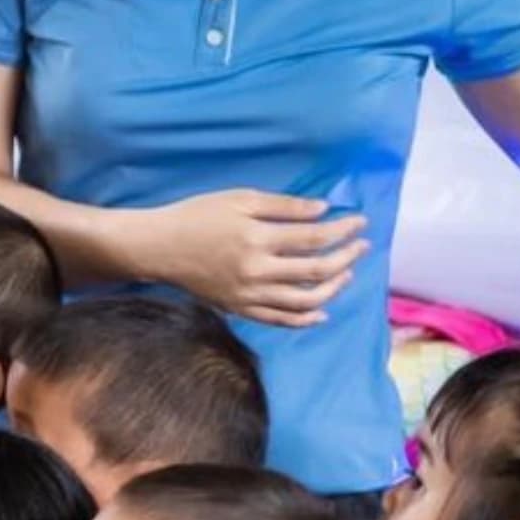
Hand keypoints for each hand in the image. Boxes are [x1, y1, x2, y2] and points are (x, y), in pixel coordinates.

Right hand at [136, 189, 369, 327]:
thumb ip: (283, 206)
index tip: (360, 222)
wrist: (158, 247)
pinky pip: (280, 320)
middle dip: (346, 257)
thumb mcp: (239, 199)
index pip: (314, 238)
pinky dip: (305, 319)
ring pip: (305, 301)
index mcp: (258, 239)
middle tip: (361, 246)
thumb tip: (324, 211)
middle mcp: (257, 271)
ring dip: (333, 288)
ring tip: (346, 274)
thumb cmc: (197, 216)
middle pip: (316, 271)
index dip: (343, 230)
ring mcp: (249, 295)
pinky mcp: (239, 308)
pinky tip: (321, 312)